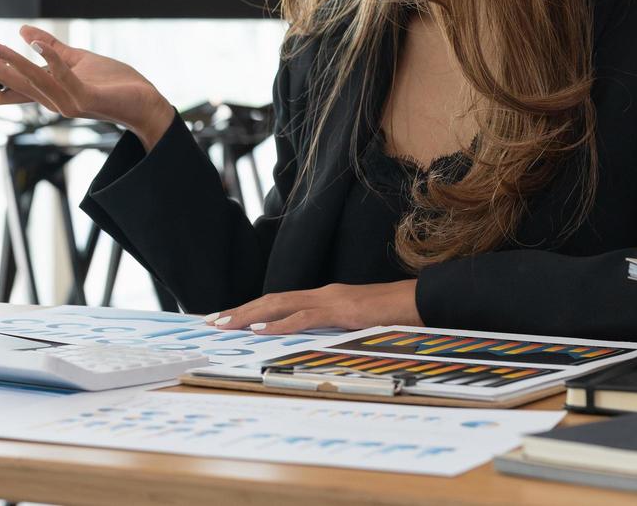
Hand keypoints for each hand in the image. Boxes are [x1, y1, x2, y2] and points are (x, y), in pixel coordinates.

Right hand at [0, 25, 173, 148]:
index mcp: (48, 91)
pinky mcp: (85, 100)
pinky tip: (35, 43)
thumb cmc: (114, 83)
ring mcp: (67, 103)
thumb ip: (52, 49)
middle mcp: (52, 100)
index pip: (9, 83)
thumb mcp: (77, 60)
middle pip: (10, 82)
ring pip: (32, 80)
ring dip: (11, 61)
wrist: (145, 101)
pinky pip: (62, 77)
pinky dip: (48, 59)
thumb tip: (23, 30)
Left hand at [202, 280, 420, 334]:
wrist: (424, 302)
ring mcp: (331, 299)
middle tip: (211, 321)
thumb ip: (336, 329)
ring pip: (280, 304)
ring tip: (225, 324)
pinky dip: (279, 323)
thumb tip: (314, 343)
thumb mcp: (358, 325)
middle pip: (271, 300)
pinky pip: (305, 316)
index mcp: (323, 298)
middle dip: (239, 311)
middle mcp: (322, 294)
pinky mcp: (342, 310)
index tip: (226, 319)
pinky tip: (260, 330)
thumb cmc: (395, 317)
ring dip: (249, 315)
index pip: (278, 302)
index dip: (251, 310)